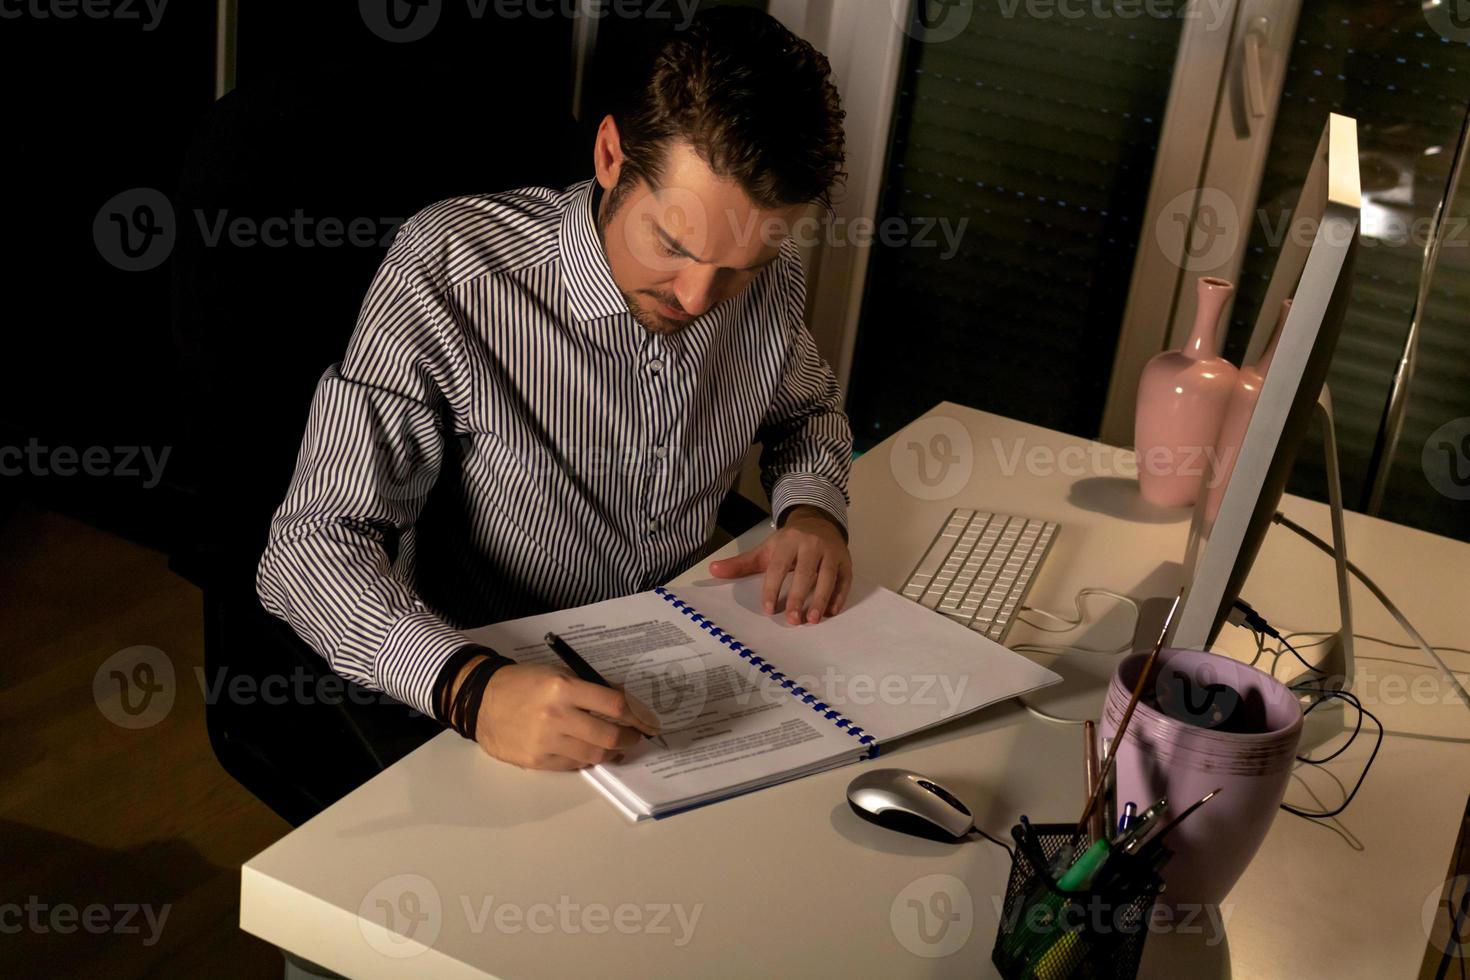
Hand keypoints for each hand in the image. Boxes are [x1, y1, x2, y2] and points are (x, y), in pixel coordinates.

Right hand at [453, 661, 660, 769]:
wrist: (481, 701)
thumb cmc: (523, 683)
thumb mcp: (558, 674)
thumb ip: (591, 688)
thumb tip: (625, 702)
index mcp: (563, 688)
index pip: (614, 704)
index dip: (638, 715)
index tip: (648, 722)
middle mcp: (556, 716)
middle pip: (609, 735)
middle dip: (630, 739)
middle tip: (635, 737)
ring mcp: (545, 742)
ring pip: (594, 754)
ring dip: (611, 752)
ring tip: (616, 747)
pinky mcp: (536, 761)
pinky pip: (573, 765)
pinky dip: (587, 759)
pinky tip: (590, 752)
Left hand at [708, 505, 851, 624]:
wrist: (819, 521)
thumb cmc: (790, 541)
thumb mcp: (766, 550)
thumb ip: (742, 564)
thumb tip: (713, 569)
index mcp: (789, 540)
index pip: (779, 566)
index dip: (773, 588)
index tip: (768, 609)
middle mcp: (812, 544)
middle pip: (806, 572)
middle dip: (798, 597)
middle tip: (793, 621)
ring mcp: (832, 551)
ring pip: (828, 576)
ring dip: (821, 599)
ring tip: (812, 620)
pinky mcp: (846, 560)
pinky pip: (844, 580)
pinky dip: (839, 596)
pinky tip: (830, 612)